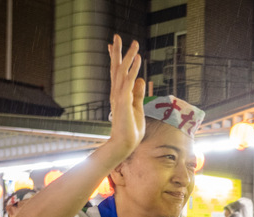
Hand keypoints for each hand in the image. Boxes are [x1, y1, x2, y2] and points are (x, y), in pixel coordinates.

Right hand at [107, 35, 145, 158]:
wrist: (125, 143)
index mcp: (119, 94)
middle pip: (116, 68)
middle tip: (117, 36)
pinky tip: (138, 60)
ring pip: (123, 72)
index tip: (112, 45)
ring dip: (128, 56)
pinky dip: (134, 70)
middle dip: (117, 52)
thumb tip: (141, 79)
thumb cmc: (131, 128)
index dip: (115, 58)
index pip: (117, 73)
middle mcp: (117, 92)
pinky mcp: (124, 102)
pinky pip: (129, 82)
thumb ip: (138, 93)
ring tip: (134, 43)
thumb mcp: (138, 107)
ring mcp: (119, 96)